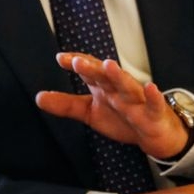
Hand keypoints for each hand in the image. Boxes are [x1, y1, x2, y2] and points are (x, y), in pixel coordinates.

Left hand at [35, 53, 188, 158]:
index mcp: (104, 86)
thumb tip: (39, 98)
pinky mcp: (153, 114)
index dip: (76, 63)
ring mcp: (137, 101)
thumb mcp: (90, 112)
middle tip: (77, 62)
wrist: (155, 134)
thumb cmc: (124, 118)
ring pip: (128, 86)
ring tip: (108, 65)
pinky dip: (154, 96)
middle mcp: (119, 89)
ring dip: (118, 75)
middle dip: (92, 67)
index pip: (89, 70)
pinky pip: (154, 104)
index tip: (61, 59)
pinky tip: (151, 87)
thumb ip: (66, 104)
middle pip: (105, 76)